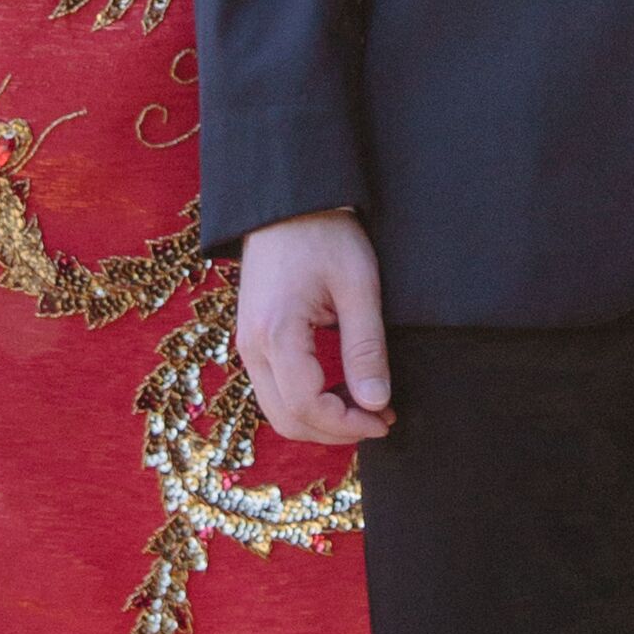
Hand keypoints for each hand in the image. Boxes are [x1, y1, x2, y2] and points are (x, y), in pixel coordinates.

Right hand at [237, 211, 393, 444]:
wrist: (288, 203)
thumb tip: (377, 403)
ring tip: (367, 405)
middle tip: (380, 419)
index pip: (307, 406)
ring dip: (321, 419)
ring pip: (278, 410)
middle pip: (287, 419)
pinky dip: (307, 402)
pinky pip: (275, 389)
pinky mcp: (253, 339)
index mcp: (276, 333)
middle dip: (335, 430)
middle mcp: (251, 346)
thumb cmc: (326, 235)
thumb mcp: (358, 287)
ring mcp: (247, 344)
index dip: (348, 425)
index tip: (385, 419)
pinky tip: (342, 389)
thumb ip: (366, 349)